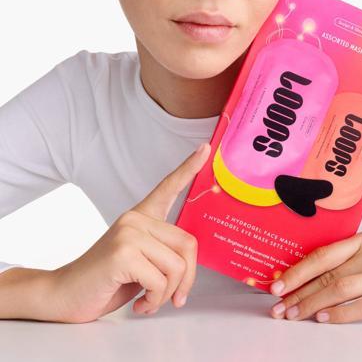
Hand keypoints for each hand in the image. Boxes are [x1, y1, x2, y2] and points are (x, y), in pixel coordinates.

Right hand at [45, 143, 210, 322]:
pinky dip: (155, 300)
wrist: (64, 294)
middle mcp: (136, 219)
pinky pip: (160, 281)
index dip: (189, 168)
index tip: (206, 148)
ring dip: (168, 293)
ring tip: (150, 299)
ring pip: (177, 266)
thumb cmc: (107, 279)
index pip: (169, 187)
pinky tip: (139, 303)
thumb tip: (189, 265)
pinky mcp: (123, 252)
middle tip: (174, 297)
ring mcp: (129, 233)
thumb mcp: (141, 261)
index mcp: (141, 217)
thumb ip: (163, 253)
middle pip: (188, 244)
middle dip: (186, 279)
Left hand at [269, 228, 361, 323]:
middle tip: (279, 305)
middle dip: (298, 289)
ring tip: (294, 314)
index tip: (276, 283)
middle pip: (328, 271)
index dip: (298, 269)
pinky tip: (324, 319)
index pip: (324, 253)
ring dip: (313, 303)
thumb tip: (312, 276)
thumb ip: (351, 260)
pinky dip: (341, 314)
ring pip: (340, 288)